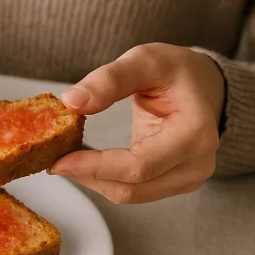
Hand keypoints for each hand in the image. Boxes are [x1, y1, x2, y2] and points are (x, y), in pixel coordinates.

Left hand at [50, 43, 224, 203]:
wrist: (202, 85)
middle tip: (52, 160)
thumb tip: (72, 101)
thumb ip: (110, 79)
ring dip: (93, 180)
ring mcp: (189, 178)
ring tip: (65, 159)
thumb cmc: (175, 70)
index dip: (95, 167)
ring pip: (130, 195)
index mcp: (195, 133)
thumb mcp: (145, 60)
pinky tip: (84, 163)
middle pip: (132, 187)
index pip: (139, 165)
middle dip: (87, 176)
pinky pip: (133, 190)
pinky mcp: (175, 183)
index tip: (59, 160)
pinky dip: (104, 179)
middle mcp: (197, 163)